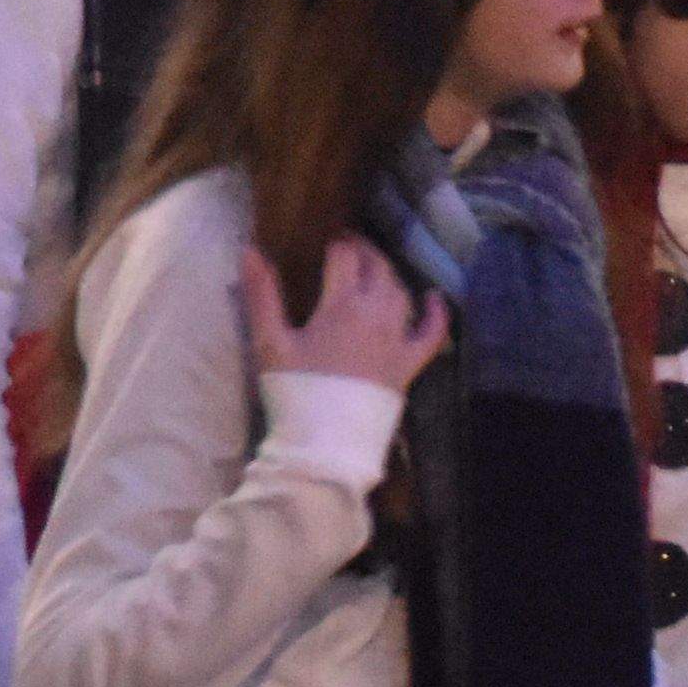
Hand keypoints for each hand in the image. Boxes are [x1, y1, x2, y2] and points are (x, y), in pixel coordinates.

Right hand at [240, 236, 447, 387]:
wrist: (325, 444)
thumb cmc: (294, 392)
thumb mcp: (269, 343)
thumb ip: (261, 295)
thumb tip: (251, 250)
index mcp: (343, 305)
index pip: (344, 257)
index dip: (336, 244)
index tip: (328, 241)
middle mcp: (377, 314)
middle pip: (377, 268)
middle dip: (364, 251)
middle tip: (350, 246)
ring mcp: (398, 340)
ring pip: (400, 293)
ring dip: (388, 275)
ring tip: (374, 270)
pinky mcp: (410, 365)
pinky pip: (432, 334)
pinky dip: (437, 314)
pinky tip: (434, 299)